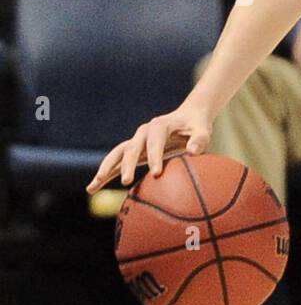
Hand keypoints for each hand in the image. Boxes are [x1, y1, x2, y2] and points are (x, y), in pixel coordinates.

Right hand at [86, 101, 214, 191]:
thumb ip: (200, 140)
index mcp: (160, 126)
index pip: (155, 142)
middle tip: (127, 182)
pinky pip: (116, 162)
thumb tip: (194, 152)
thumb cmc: (197, 126)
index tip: (156, 174)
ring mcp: (136, 141)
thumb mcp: (203, 130)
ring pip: (117, 154)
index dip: (155, 156)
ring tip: (94, 186)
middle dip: (128, 165)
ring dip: (106, 169)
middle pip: (131, 148)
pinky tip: (93, 188)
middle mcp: (143, 132)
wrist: (187, 116)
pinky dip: (105, 174)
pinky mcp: (133, 150)